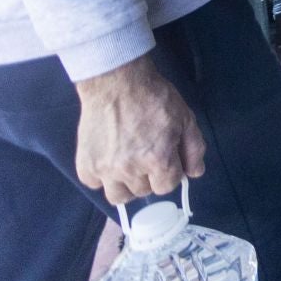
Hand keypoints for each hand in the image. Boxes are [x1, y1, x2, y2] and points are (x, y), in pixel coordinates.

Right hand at [74, 55, 204, 204]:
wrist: (117, 82)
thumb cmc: (155, 98)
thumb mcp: (185, 118)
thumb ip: (194, 148)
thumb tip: (195, 173)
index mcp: (158, 160)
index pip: (167, 186)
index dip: (170, 173)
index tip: (167, 159)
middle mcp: (130, 170)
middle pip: (144, 191)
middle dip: (150, 177)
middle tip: (147, 156)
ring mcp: (105, 169)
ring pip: (118, 197)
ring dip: (127, 185)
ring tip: (128, 166)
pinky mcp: (85, 165)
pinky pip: (94, 184)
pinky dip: (102, 177)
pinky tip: (109, 159)